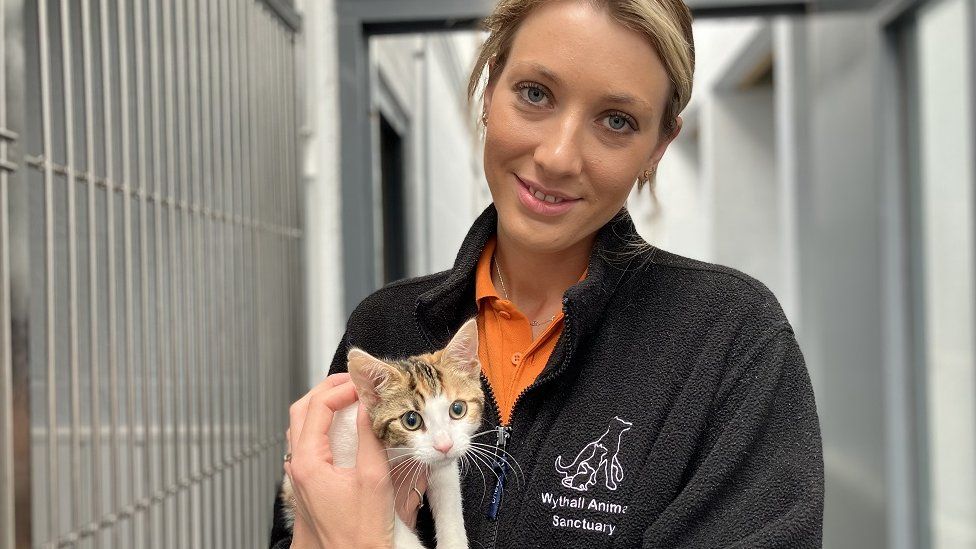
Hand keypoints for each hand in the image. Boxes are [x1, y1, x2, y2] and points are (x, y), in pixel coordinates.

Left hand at [284, 373, 393, 548]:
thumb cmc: (360, 534)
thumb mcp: (373, 479)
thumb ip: (369, 437)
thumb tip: (369, 406)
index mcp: (308, 462)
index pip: (318, 407)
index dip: (341, 389)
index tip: (364, 385)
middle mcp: (297, 467)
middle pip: (302, 411)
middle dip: (327, 390)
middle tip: (353, 382)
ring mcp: (300, 475)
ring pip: (302, 427)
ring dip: (323, 407)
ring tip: (350, 399)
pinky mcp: (309, 483)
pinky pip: (309, 444)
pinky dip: (324, 427)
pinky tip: (345, 429)